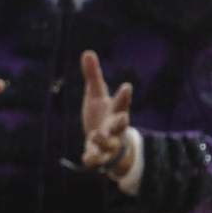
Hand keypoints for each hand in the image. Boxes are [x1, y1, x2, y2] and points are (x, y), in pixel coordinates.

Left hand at [79, 50, 134, 175]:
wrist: (105, 143)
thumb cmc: (102, 115)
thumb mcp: (96, 95)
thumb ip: (93, 76)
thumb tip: (88, 52)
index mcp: (115, 111)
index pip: (122, 103)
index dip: (124, 95)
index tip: (126, 86)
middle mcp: (114, 127)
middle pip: (121, 125)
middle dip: (122, 122)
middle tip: (122, 118)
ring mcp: (109, 143)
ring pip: (109, 143)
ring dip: (103, 140)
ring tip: (95, 135)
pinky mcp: (100, 155)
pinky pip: (98, 159)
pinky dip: (93, 160)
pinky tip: (85, 160)